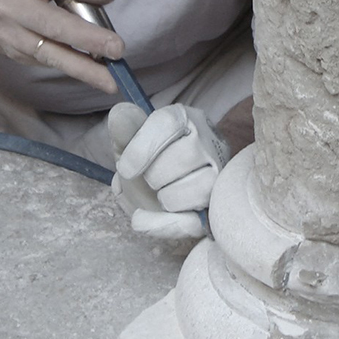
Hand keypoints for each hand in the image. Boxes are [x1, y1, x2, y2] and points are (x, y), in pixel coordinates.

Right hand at [0, 0, 123, 92]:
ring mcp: (9, 33)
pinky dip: (73, 67)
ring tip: (111, 81)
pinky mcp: (12, 53)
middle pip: (56, 25)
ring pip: (51, 54)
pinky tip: (94, 74)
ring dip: (85, 69)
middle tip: (117, 49)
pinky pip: (47, 61)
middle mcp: (11, 4)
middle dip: (90, 39)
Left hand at [109, 103, 231, 240]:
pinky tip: (143, 220)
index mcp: (184, 119)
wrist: (165, 185)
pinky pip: (194, 222)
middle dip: (154, 175)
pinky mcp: (214, 207)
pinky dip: (163, 225)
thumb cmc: (149, 160)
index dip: (141, 149)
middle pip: (181, 158)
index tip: (124, 167)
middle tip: (149, 178)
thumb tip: (120, 113)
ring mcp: (218, 174)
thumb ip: (125, 130)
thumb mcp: (131, 142)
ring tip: (160, 194)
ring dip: (165, 198)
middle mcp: (208, 141)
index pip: (168, 124)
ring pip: (196, 189)